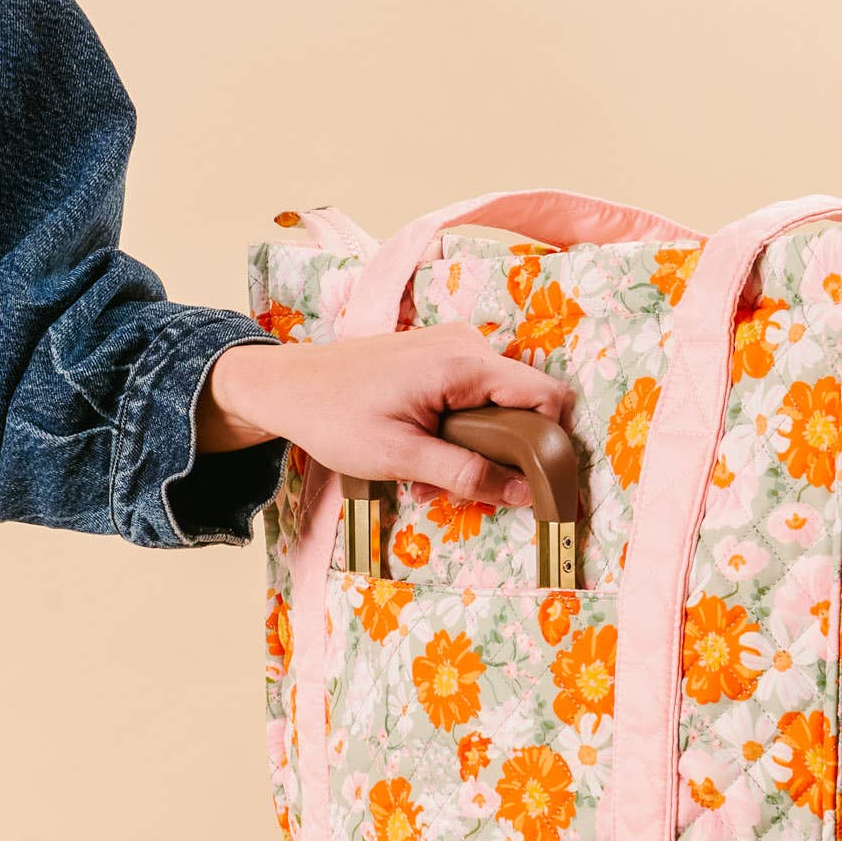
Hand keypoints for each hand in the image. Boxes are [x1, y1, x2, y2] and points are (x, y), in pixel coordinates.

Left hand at [198, 325, 574, 506]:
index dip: (555, 443)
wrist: (286, 387)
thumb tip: (524, 495)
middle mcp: (467, 346)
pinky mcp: (440, 358)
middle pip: (524, 404)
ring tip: (430, 473)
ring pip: (498, 405)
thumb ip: (468, 475)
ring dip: (477, 447)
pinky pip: (473, 397)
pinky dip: (459, 431)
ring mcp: (454, 348)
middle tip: (461, 484)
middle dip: (504, 453)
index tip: (541, 483)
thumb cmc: (335, 417)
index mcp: (464, 364)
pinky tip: (424, 452)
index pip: (548, 397)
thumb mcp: (402, 458)